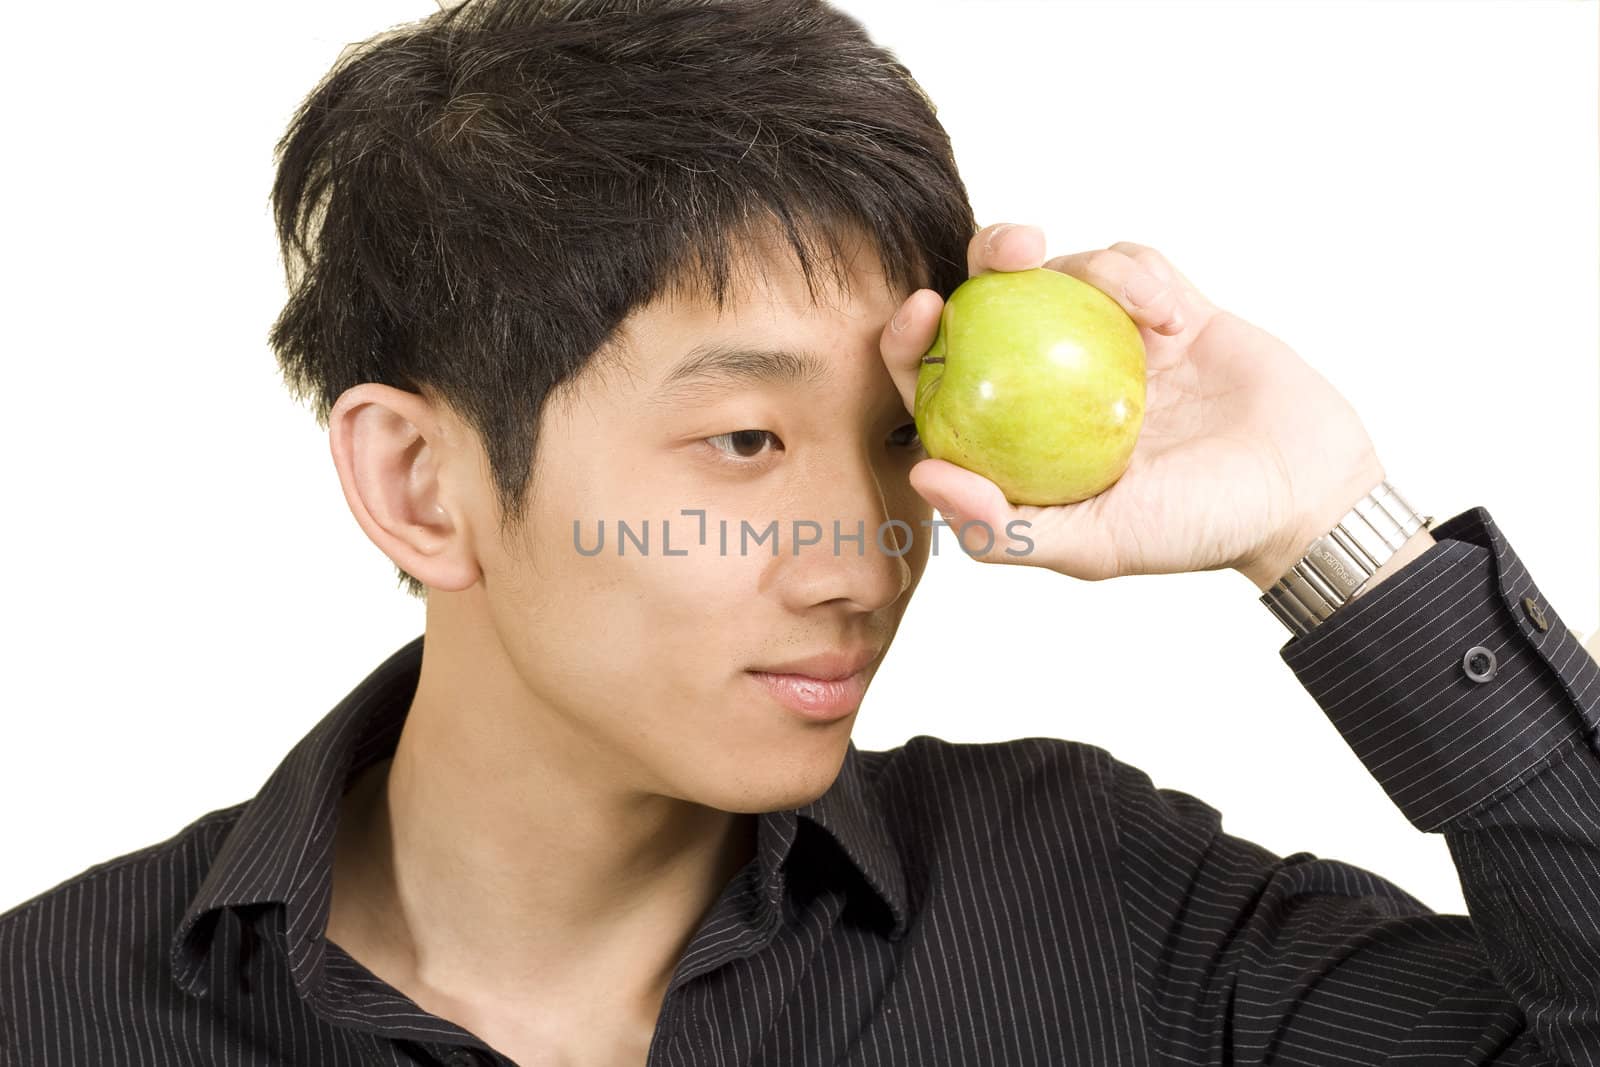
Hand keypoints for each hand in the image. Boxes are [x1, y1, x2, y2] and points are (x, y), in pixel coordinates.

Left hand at [879, 223, 1387, 587]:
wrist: (1307, 493)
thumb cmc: (1198, 530)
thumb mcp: (1095, 546)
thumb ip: (1006, 528)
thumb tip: (923, 475)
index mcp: (1021, 437)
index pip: (940, 380)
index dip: (912, 342)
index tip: (921, 311)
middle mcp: (1054, 384)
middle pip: (991, 301)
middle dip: (984, 257)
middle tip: (1012, 251)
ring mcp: (1109, 343)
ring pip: (1064, 271)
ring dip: (1090, 268)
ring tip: (1143, 310)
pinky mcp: (1168, 310)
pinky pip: (1133, 263)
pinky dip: (1140, 275)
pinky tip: (1168, 316)